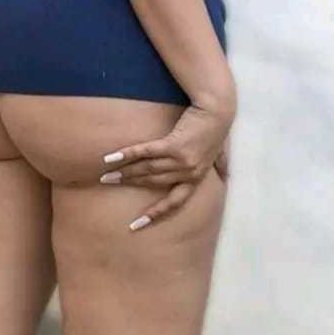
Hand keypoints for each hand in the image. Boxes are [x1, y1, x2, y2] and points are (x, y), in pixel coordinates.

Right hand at [100, 103, 233, 230]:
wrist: (217, 108)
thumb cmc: (217, 127)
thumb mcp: (220, 150)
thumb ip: (220, 164)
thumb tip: (226, 175)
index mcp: (196, 178)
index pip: (174, 203)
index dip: (154, 214)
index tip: (135, 225)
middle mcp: (188, 173)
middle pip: (153, 182)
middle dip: (129, 184)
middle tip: (107, 183)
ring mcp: (181, 160)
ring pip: (147, 170)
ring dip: (125, 173)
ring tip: (106, 175)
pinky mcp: (174, 144)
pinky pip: (146, 152)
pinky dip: (128, 155)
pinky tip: (111, 158)